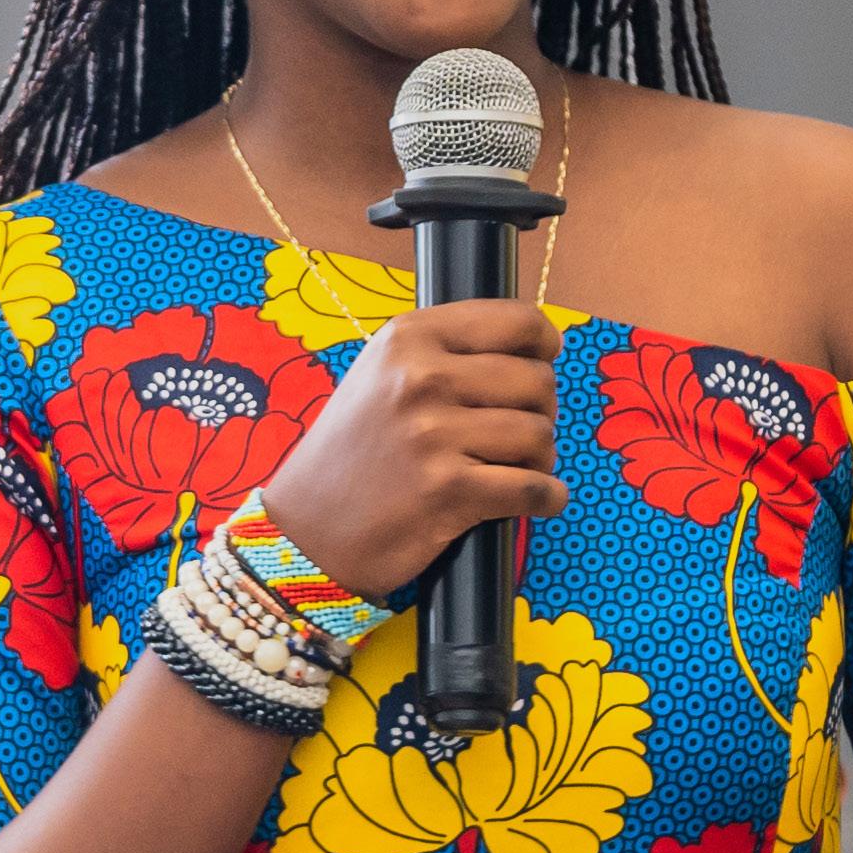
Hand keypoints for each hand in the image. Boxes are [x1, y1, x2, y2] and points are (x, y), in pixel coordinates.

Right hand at [255, 300, 564, 603]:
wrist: (306, 531)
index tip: (543, 360)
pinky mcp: (449, 490)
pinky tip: (536, 499)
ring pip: (540, 434)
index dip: (543, 344)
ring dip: (539, 458)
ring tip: (511, 469)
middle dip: (540, 410)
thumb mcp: (381, 375)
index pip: (516, 322)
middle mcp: (420, 378)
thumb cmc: (354, 452)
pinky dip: (546, 497)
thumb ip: (447, 354)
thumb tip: (532, 350)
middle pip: (537, 380)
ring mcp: (433, 434)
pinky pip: (535, 487)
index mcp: (408, 338)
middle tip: (515, 433)